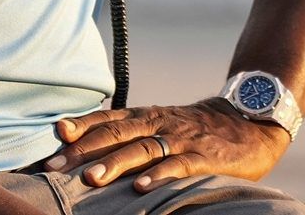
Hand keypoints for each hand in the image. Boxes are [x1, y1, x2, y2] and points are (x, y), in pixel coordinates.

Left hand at [44, 98, 288, 192]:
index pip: (108, 117)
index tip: (55, 135)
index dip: (82, 126)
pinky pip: (178, 165)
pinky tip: (141, 188)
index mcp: (147, 115)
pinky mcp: (203, 155)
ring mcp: (181, 137)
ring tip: (91, 179)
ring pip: (143, 148)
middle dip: (84, 149)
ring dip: (115, 163)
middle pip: (116, 132)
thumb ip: (133, 134)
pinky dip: (159, 175)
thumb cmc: (197, 128)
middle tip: (55, 166)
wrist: (249, 120)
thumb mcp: (163, 125)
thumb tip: (90, 151)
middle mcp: (159, 122)